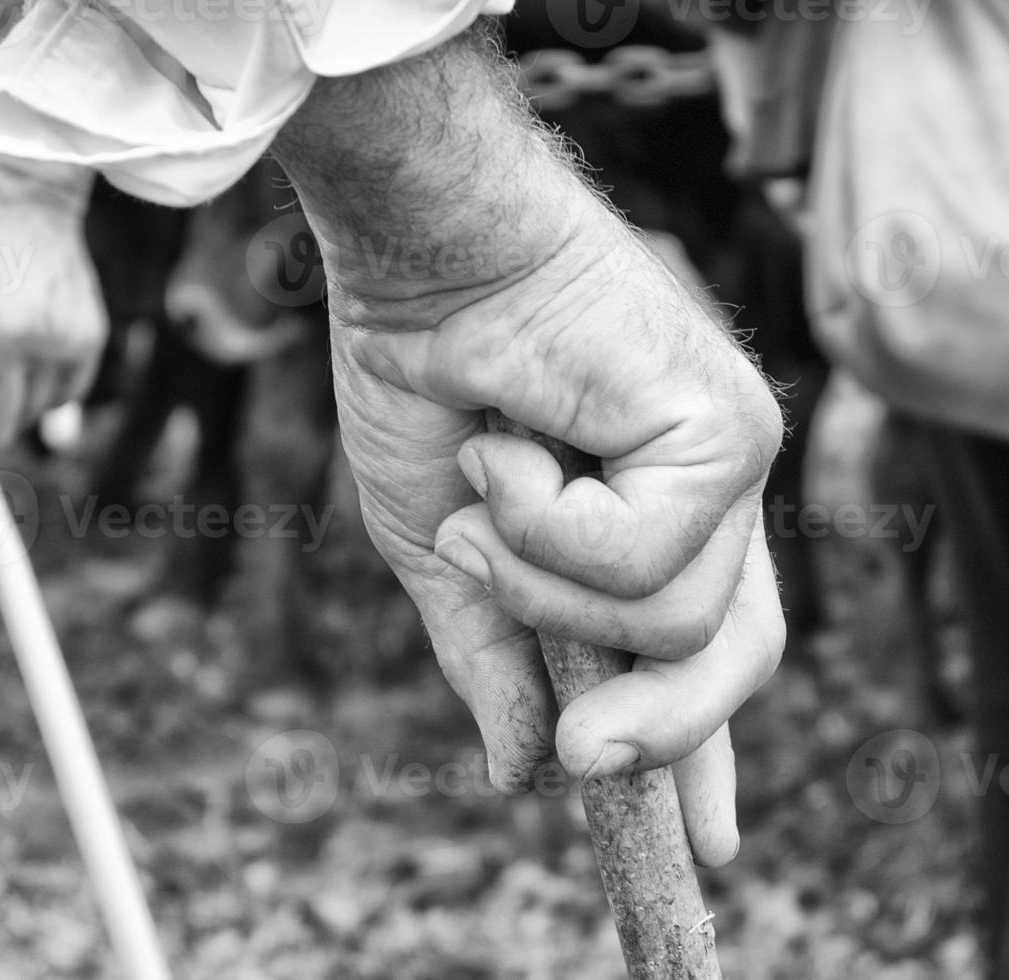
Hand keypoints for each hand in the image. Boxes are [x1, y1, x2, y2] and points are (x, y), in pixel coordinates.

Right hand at [275, 28, 783, 865]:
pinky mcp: (726, 430)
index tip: (710, 841)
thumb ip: (490, 657)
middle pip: (736, 659)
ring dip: (543, 580)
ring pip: (673, 625)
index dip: (700, 751)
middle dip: (662, 729)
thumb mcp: (441, 551)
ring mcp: (723, 464)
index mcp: (641, 526)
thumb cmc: (424, 382)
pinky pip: (647, 561)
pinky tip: (514, 442)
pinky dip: (546, 521)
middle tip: (581, 755)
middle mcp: (700, 499)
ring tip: (488, 482)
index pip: (698, 658)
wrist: (419, 260)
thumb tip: (517, 773)